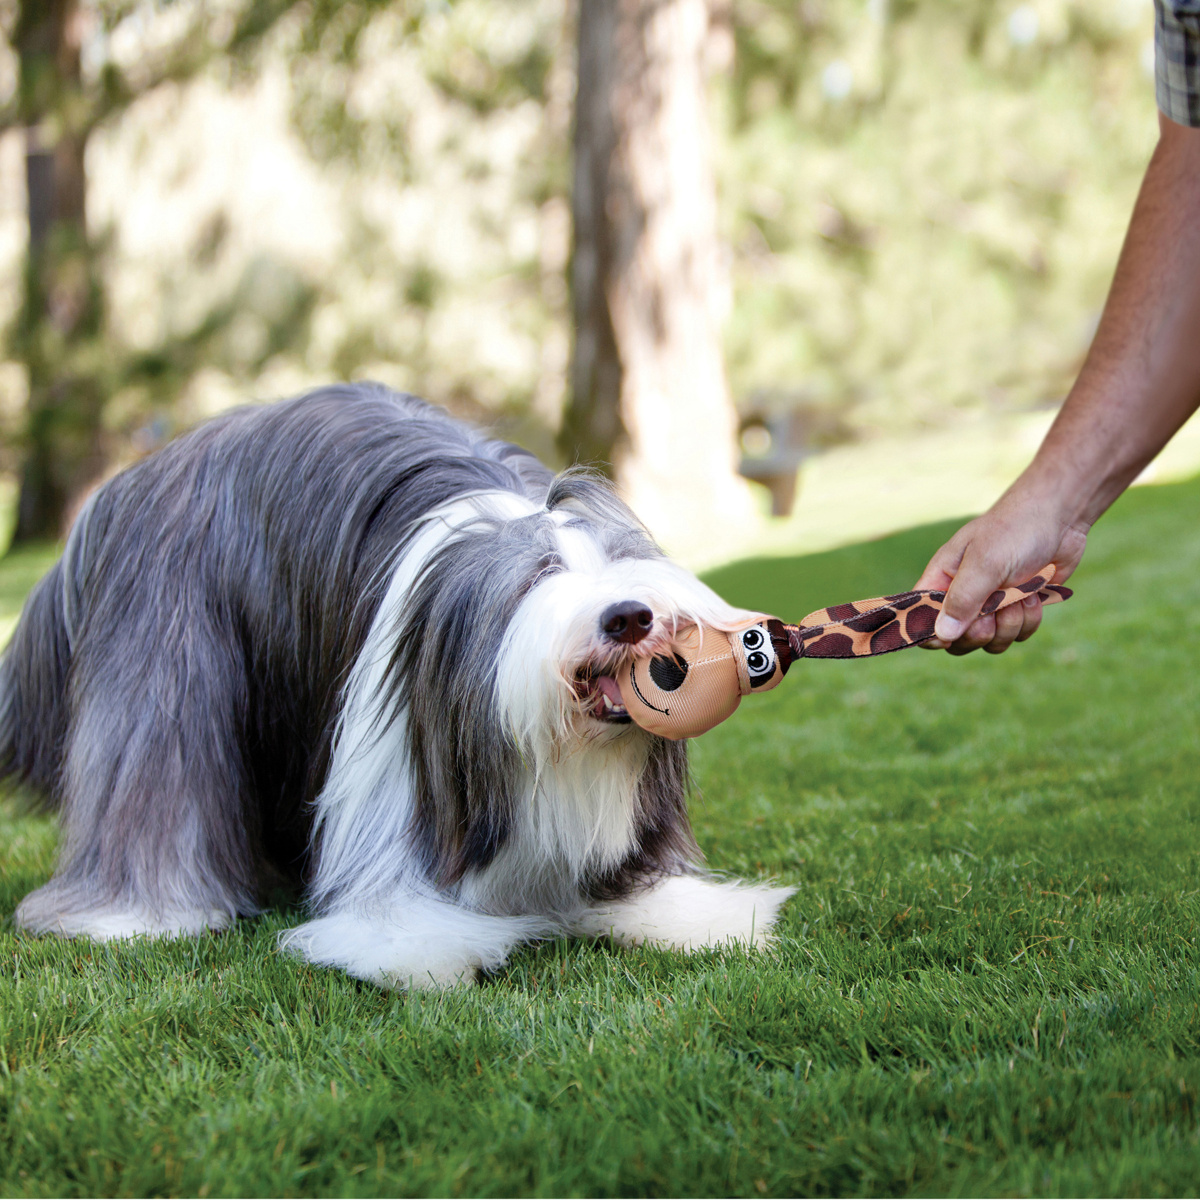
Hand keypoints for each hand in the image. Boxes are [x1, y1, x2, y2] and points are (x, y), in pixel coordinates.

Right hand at [913, 492, 1087, 654]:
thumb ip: (963, 600)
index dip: (932, 633)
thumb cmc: (1014, 530)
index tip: (953, 634)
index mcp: (942, 579)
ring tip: (1021, 595)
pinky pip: (1017, 635)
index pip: (921, 618)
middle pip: (957, 639)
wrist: (1060, 518)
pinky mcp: (1017, 608)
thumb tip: (942, 635)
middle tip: (994, 611)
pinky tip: (1035, 595)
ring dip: (1010, 624)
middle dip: (980, 632)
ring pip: (991, 641)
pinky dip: (1030, 620)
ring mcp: (991, 604)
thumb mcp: (985, 563)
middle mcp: (963, 596)